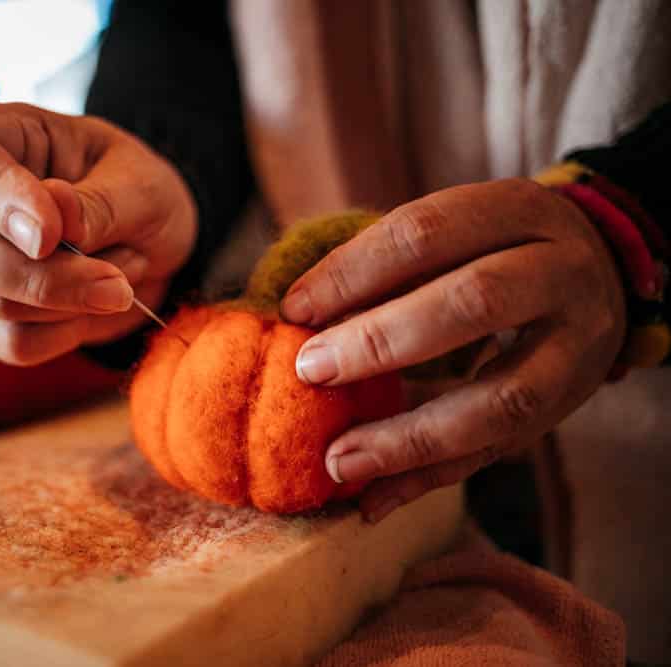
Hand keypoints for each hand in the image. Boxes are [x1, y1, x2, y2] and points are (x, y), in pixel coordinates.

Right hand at [0, 95, 195, 364]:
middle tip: (118, 282)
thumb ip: (96, 203)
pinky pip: (18, 341)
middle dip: (50, 276)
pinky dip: (71, 330)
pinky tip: (95, 301)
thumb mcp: (140, 184)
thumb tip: (52, 216)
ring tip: (123, 268)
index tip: (52, 232)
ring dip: (77, 298)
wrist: (154, 246)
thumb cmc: (139, 194)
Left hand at [280, 179, 625, 521]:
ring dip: (409, 437)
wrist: (601, 275)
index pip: (426, 232)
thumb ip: (391, 268)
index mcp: (518, 212)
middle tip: (311, 370)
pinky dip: (428, 479)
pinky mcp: (569, 407)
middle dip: (381, 340)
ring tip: (338, 461)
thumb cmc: (494, 251)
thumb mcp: (458, 233)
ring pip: (501, 400)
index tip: (295, 308)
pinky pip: (497, 453)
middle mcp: (559, 273)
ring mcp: (577, 347)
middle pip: (473, 302)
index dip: (352, 271)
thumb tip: (297, 316)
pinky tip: (373, 499)